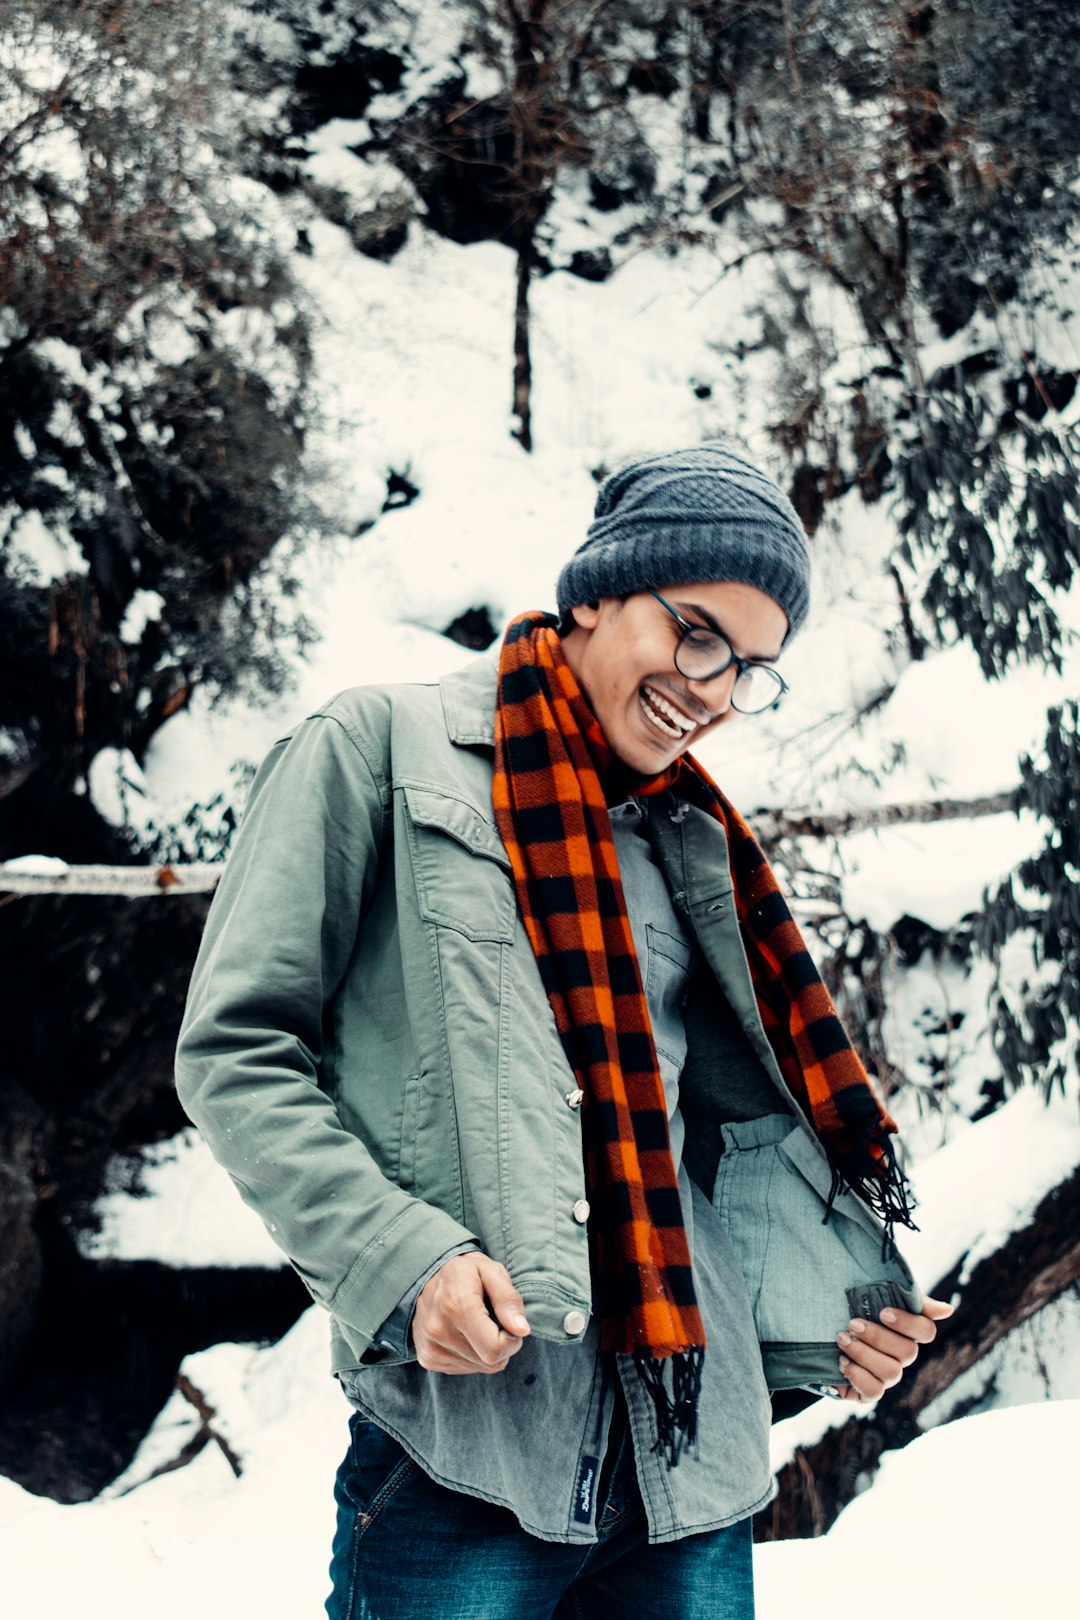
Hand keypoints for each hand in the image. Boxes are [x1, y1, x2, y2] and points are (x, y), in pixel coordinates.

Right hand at [412, 1252, 530, 1374]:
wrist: (426, 1275)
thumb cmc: (465, 1272)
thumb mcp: (491, 1271)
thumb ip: (508, 1300)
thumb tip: (522, 1330)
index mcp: (455, 1306)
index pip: (494, 1349)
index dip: (512, 1340)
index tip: (510, 1322)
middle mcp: (438, 1330)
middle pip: (490, 1361)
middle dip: (501, 1344)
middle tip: (493, 1319)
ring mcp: (430, 1348)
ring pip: (481, 1367)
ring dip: (486, 1349)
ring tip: (475, 1322)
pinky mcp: (428, 1359)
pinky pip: (466, 1368)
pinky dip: (473, 1354)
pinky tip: (464, 1333)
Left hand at [832, 1295, 953, 1404]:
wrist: (815, 1324)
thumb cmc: (849, 1305)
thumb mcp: (875, 1292)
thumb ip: (908, 1296)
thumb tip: (948, 1310)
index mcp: (906, 1329)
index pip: (926, 1331)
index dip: (909, 1324)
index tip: (884, 1312)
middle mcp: (901, 1355)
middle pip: (908, 1352)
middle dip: (878, 1336)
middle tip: (852, 1324)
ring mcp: (886, 1375)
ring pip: (892, 1373)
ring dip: (864, 1354)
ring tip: (842, 1339)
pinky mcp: (867, 1392)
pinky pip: (874, 1392)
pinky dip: (858, 1375)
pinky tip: (842, 1361)